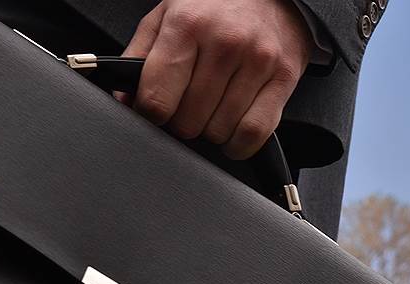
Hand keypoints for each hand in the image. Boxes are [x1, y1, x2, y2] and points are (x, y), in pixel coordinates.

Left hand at [121, 0, 311, 158]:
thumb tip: (126, 102)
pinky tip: (233, 133)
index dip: (151, 114)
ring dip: (212, 132)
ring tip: (212, 111)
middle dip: (183, 122)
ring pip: (220, 131)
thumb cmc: (215, 8)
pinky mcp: (283, 78)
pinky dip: (239, 144)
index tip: (157, 110)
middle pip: (189, 121)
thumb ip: (140, 58)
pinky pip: (254, 132)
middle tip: (188, 107)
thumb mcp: (167, 16)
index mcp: (188, 24)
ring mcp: (257, 61)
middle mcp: (225, 42)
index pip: (157, 98)